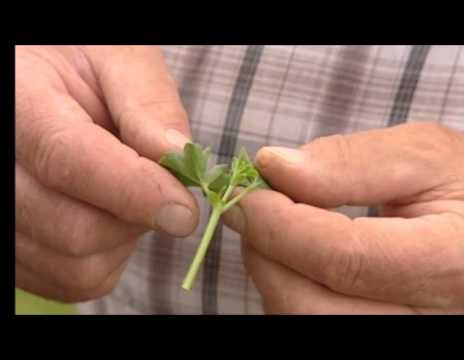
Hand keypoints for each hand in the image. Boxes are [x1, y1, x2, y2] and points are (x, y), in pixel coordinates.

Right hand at [16, 46, 198, 301]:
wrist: (50, 84)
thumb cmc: (87, 64)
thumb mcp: (120, 59)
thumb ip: (149, 104)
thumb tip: (179, 159)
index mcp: (19, 100)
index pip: (68, 160)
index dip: (134, 191)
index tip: (185, 211)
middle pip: (73, 228)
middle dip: (136, 217)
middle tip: (155, 185)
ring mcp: (3, 216)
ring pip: (74, 264)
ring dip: (123, 239)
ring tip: (126, 195)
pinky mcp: (16, 248)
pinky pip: (70, 281)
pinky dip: (106, 259)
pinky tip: (107, 217)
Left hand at [224, 122, 463, 313]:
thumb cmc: (458, 186)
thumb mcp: (422, 157)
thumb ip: (351, 162)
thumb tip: (274, 166)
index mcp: (451, 266)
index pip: (341, 258)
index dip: (278, 223)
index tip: (246, 191)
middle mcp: (426, 320)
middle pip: (308, 305)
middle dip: (264, 250)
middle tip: (254, 205)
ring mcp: (401, 334)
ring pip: (299, 319)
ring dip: (271, 269)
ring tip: (277, 224)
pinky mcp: (377, 331)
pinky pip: (308, 321)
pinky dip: (286, 286)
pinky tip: (295, 252)